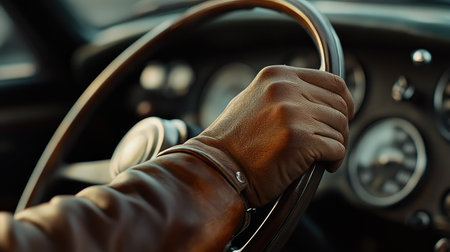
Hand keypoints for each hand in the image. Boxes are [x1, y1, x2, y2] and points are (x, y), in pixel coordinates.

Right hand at [163, 65, 353, 206]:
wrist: (217, 167)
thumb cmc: (232, 141)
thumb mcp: (254, 99)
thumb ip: (283, 92)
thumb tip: (314, 96)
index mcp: (278, 76)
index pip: (332, 81)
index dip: (343, 101)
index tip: (344, 115)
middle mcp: (287, 90)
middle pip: (339, 106)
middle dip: (340, 127)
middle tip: (332, 143)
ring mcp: (294, 114)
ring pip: (339, 128)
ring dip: (336, 145)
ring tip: (323, 157)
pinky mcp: (300, 140)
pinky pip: (336, 148)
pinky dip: (334, 159)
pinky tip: (323, 165)